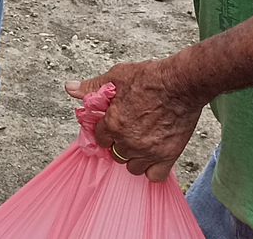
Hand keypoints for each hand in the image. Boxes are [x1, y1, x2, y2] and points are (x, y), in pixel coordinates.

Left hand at [65, 59, 203, 181]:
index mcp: (113, 123)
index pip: (101, 138)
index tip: (115, 127)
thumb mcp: (117, 76)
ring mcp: (148, 150)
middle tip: (131, 131)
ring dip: (135, 158)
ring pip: (132, 167)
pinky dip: (153, 170)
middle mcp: (128, 140)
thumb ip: (92, 87)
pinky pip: (154, 176)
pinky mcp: (167, 155)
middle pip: (116, 154)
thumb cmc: (151, 78)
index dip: (107, 132)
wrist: (181, 83)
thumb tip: (70, 88)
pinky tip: (154, 158)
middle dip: (120, 144)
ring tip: (143, 143)